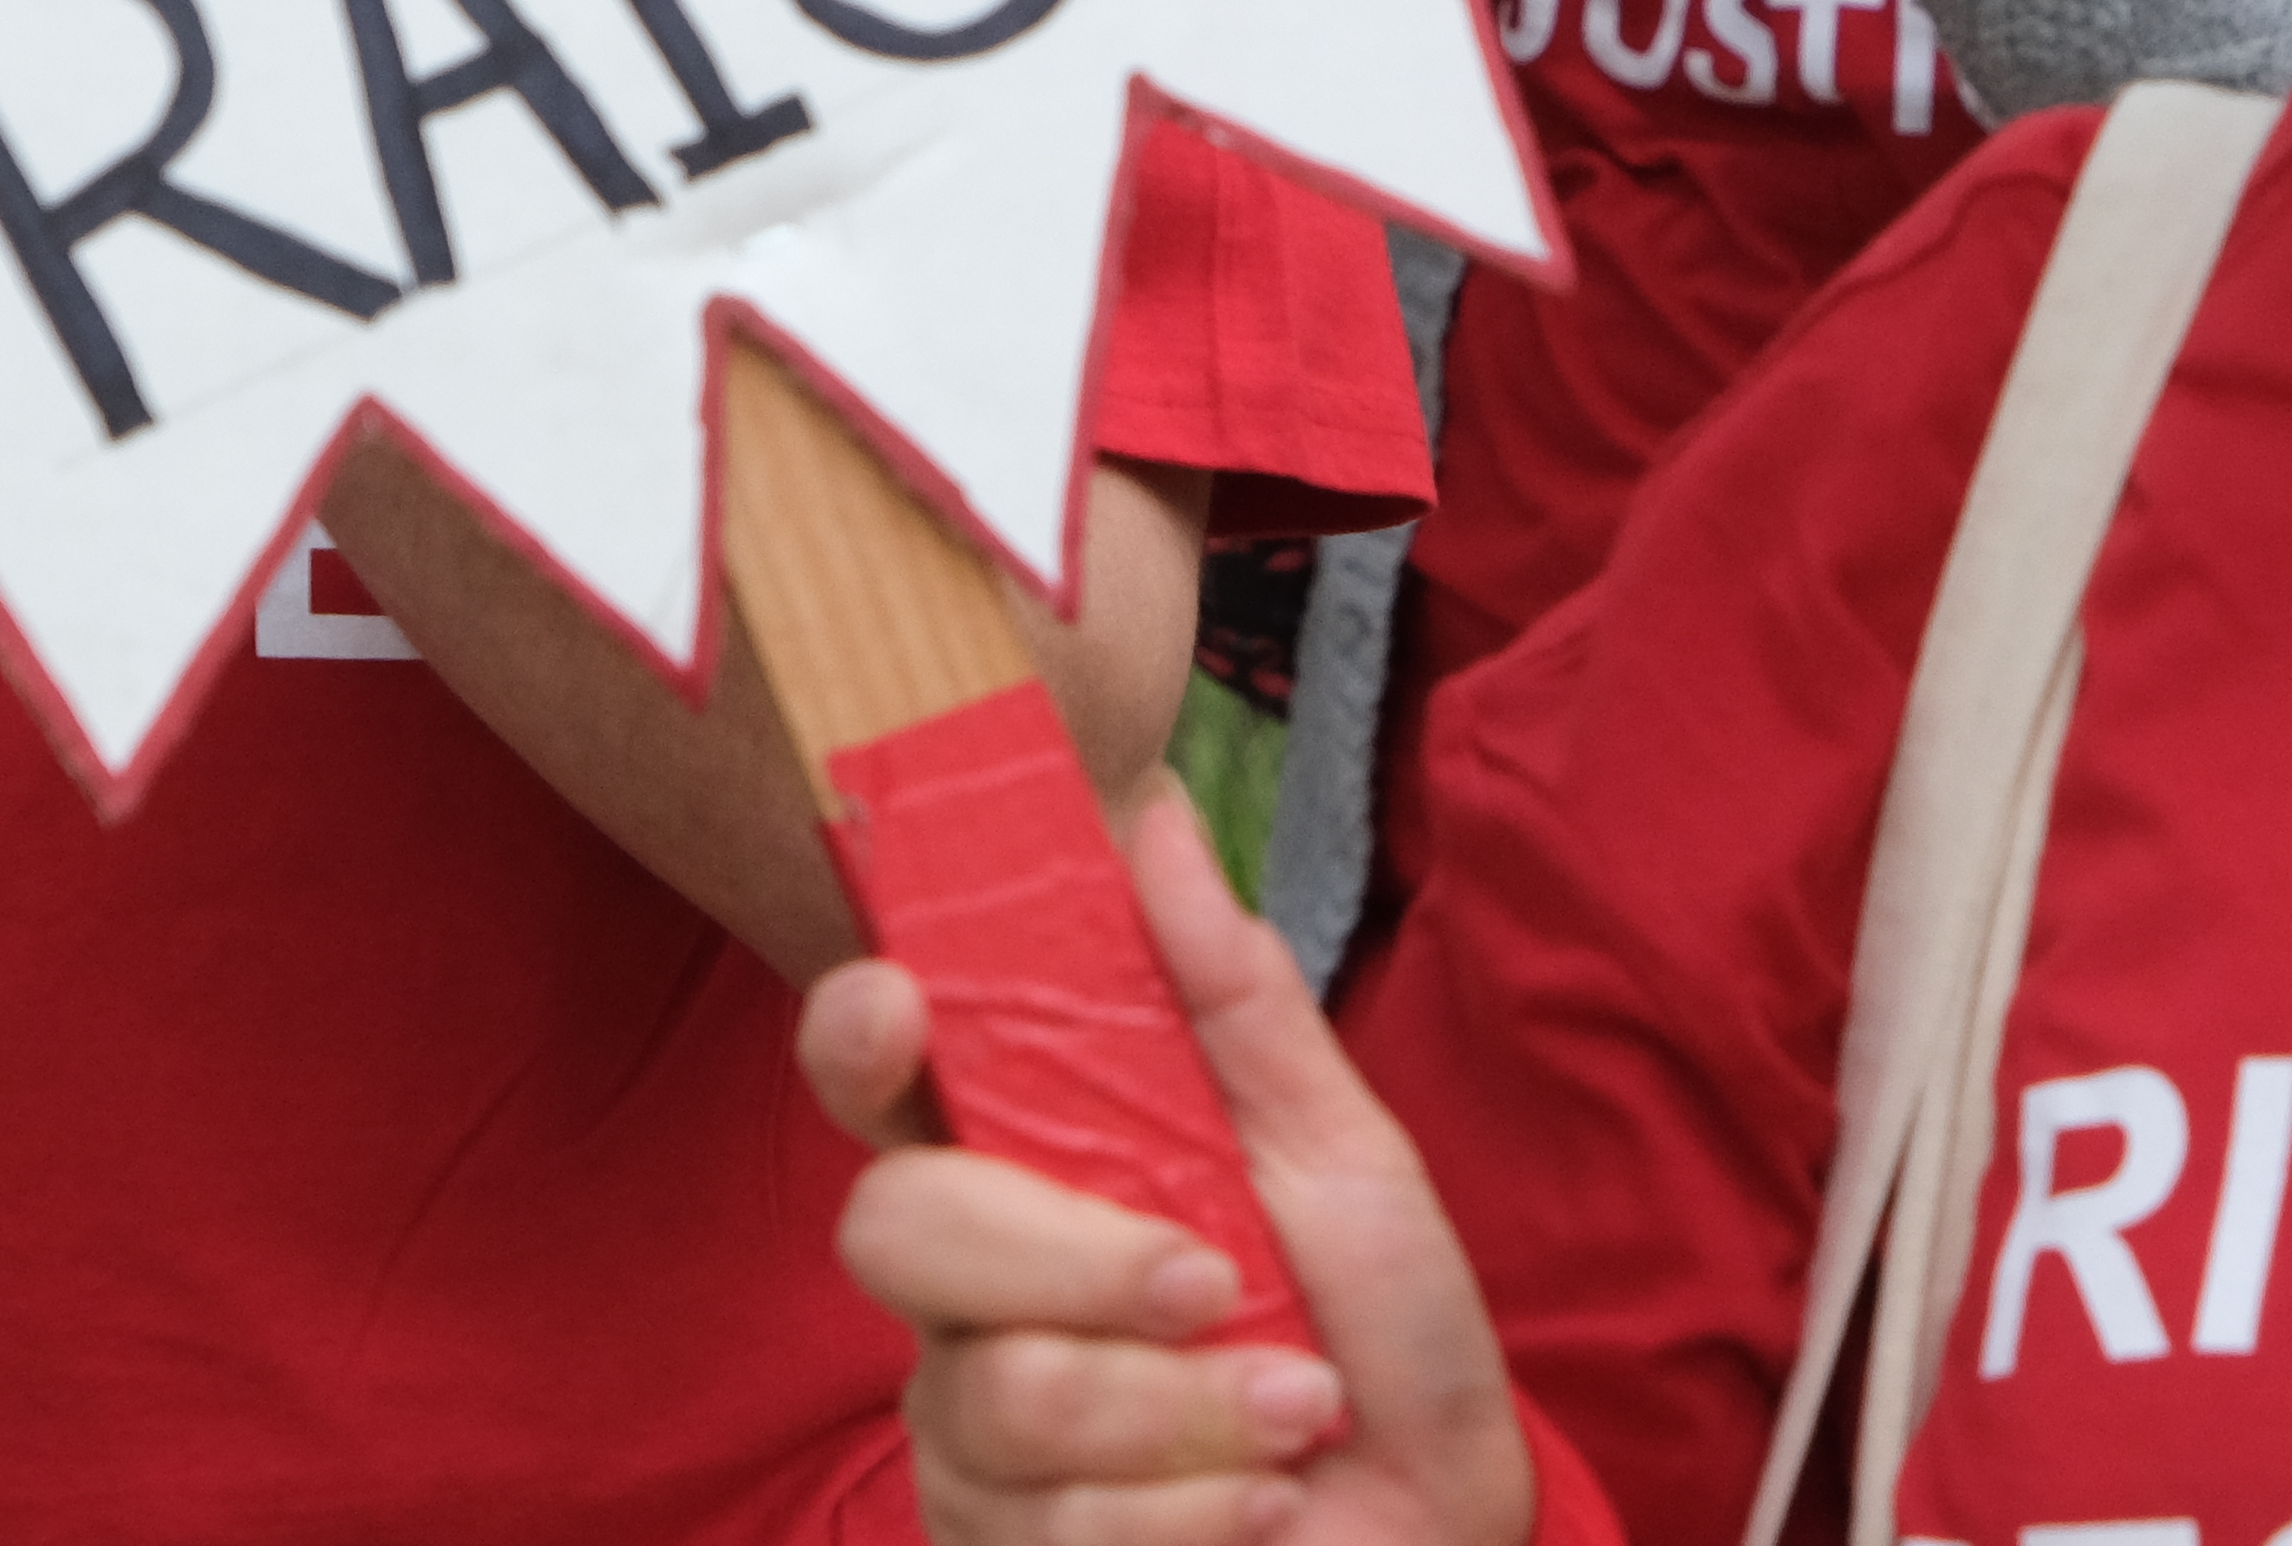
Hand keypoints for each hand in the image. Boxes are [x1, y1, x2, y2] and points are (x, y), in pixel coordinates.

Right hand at [805, 786, 1536, 1545]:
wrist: (1434, 1523)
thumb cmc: (1380, 1330)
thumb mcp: (1341, 1150)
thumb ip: (1234, 999)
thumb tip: (1150, 816)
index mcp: (1040, 1164)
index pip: (886, 1084)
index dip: (857, 1037)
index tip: (897, 1003)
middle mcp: (974, 1293)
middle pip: (901, 1233)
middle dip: (1079, 1259)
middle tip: (1220, 1283)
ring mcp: (968, 1431)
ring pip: (994, 1397)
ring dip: (1191, 1410)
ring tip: (1300, 1412)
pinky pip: (1046, 1524)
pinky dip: (1195, 1511)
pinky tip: (1265, 1507)